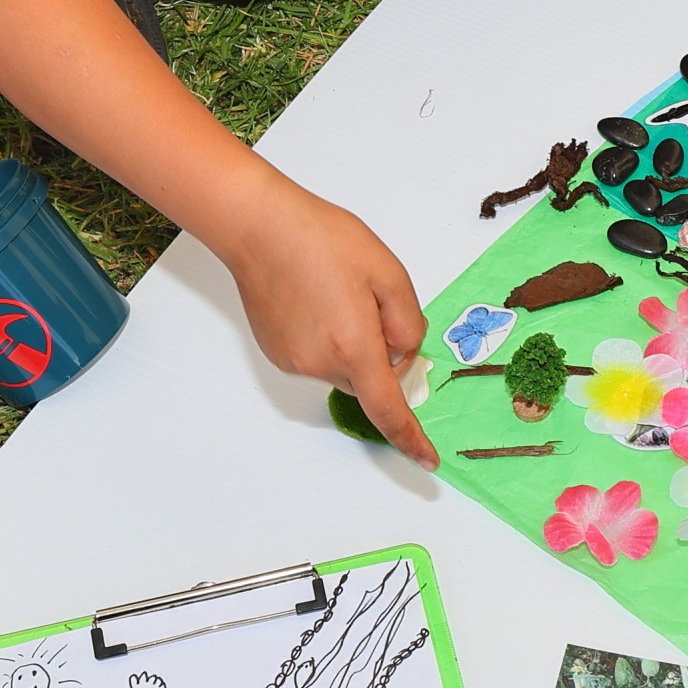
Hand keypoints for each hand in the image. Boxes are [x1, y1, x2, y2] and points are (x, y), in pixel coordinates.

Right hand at [223, 175, 437, 464]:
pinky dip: (328, 338)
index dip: (410, 438)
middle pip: (370, 379)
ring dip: (352, 342)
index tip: (427, 459)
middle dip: (380, 352)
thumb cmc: (324, 240)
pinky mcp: (277, 354)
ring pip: (344, 367)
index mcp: (355, 346)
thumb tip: (406, 354)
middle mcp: (321, 364)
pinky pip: (319, 357)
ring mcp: (295, 362)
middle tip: (370, 299)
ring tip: (336, 290)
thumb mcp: (388, 272)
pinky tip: (316, 299)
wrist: (260, 228)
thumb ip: (408, 322)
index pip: (389, 409)